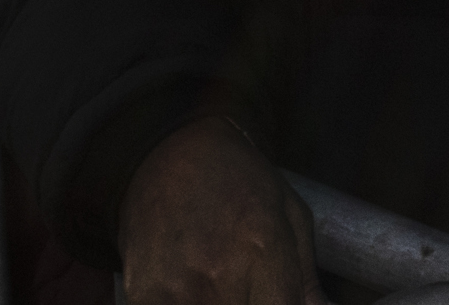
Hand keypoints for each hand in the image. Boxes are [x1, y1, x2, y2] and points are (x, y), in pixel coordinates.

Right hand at [117, 117, 325, 304]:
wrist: (173, 157)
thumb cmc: (241, 183)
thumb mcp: (291, 215)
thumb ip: (305, 277)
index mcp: (264, 250)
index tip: (279, 298)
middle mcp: (220, 276)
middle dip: (251, 304)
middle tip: (250, 289)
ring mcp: (177, 291)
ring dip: (219, 304)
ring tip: (220, 285)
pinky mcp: (143, 297)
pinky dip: (183, 304)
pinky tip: (191, 289)